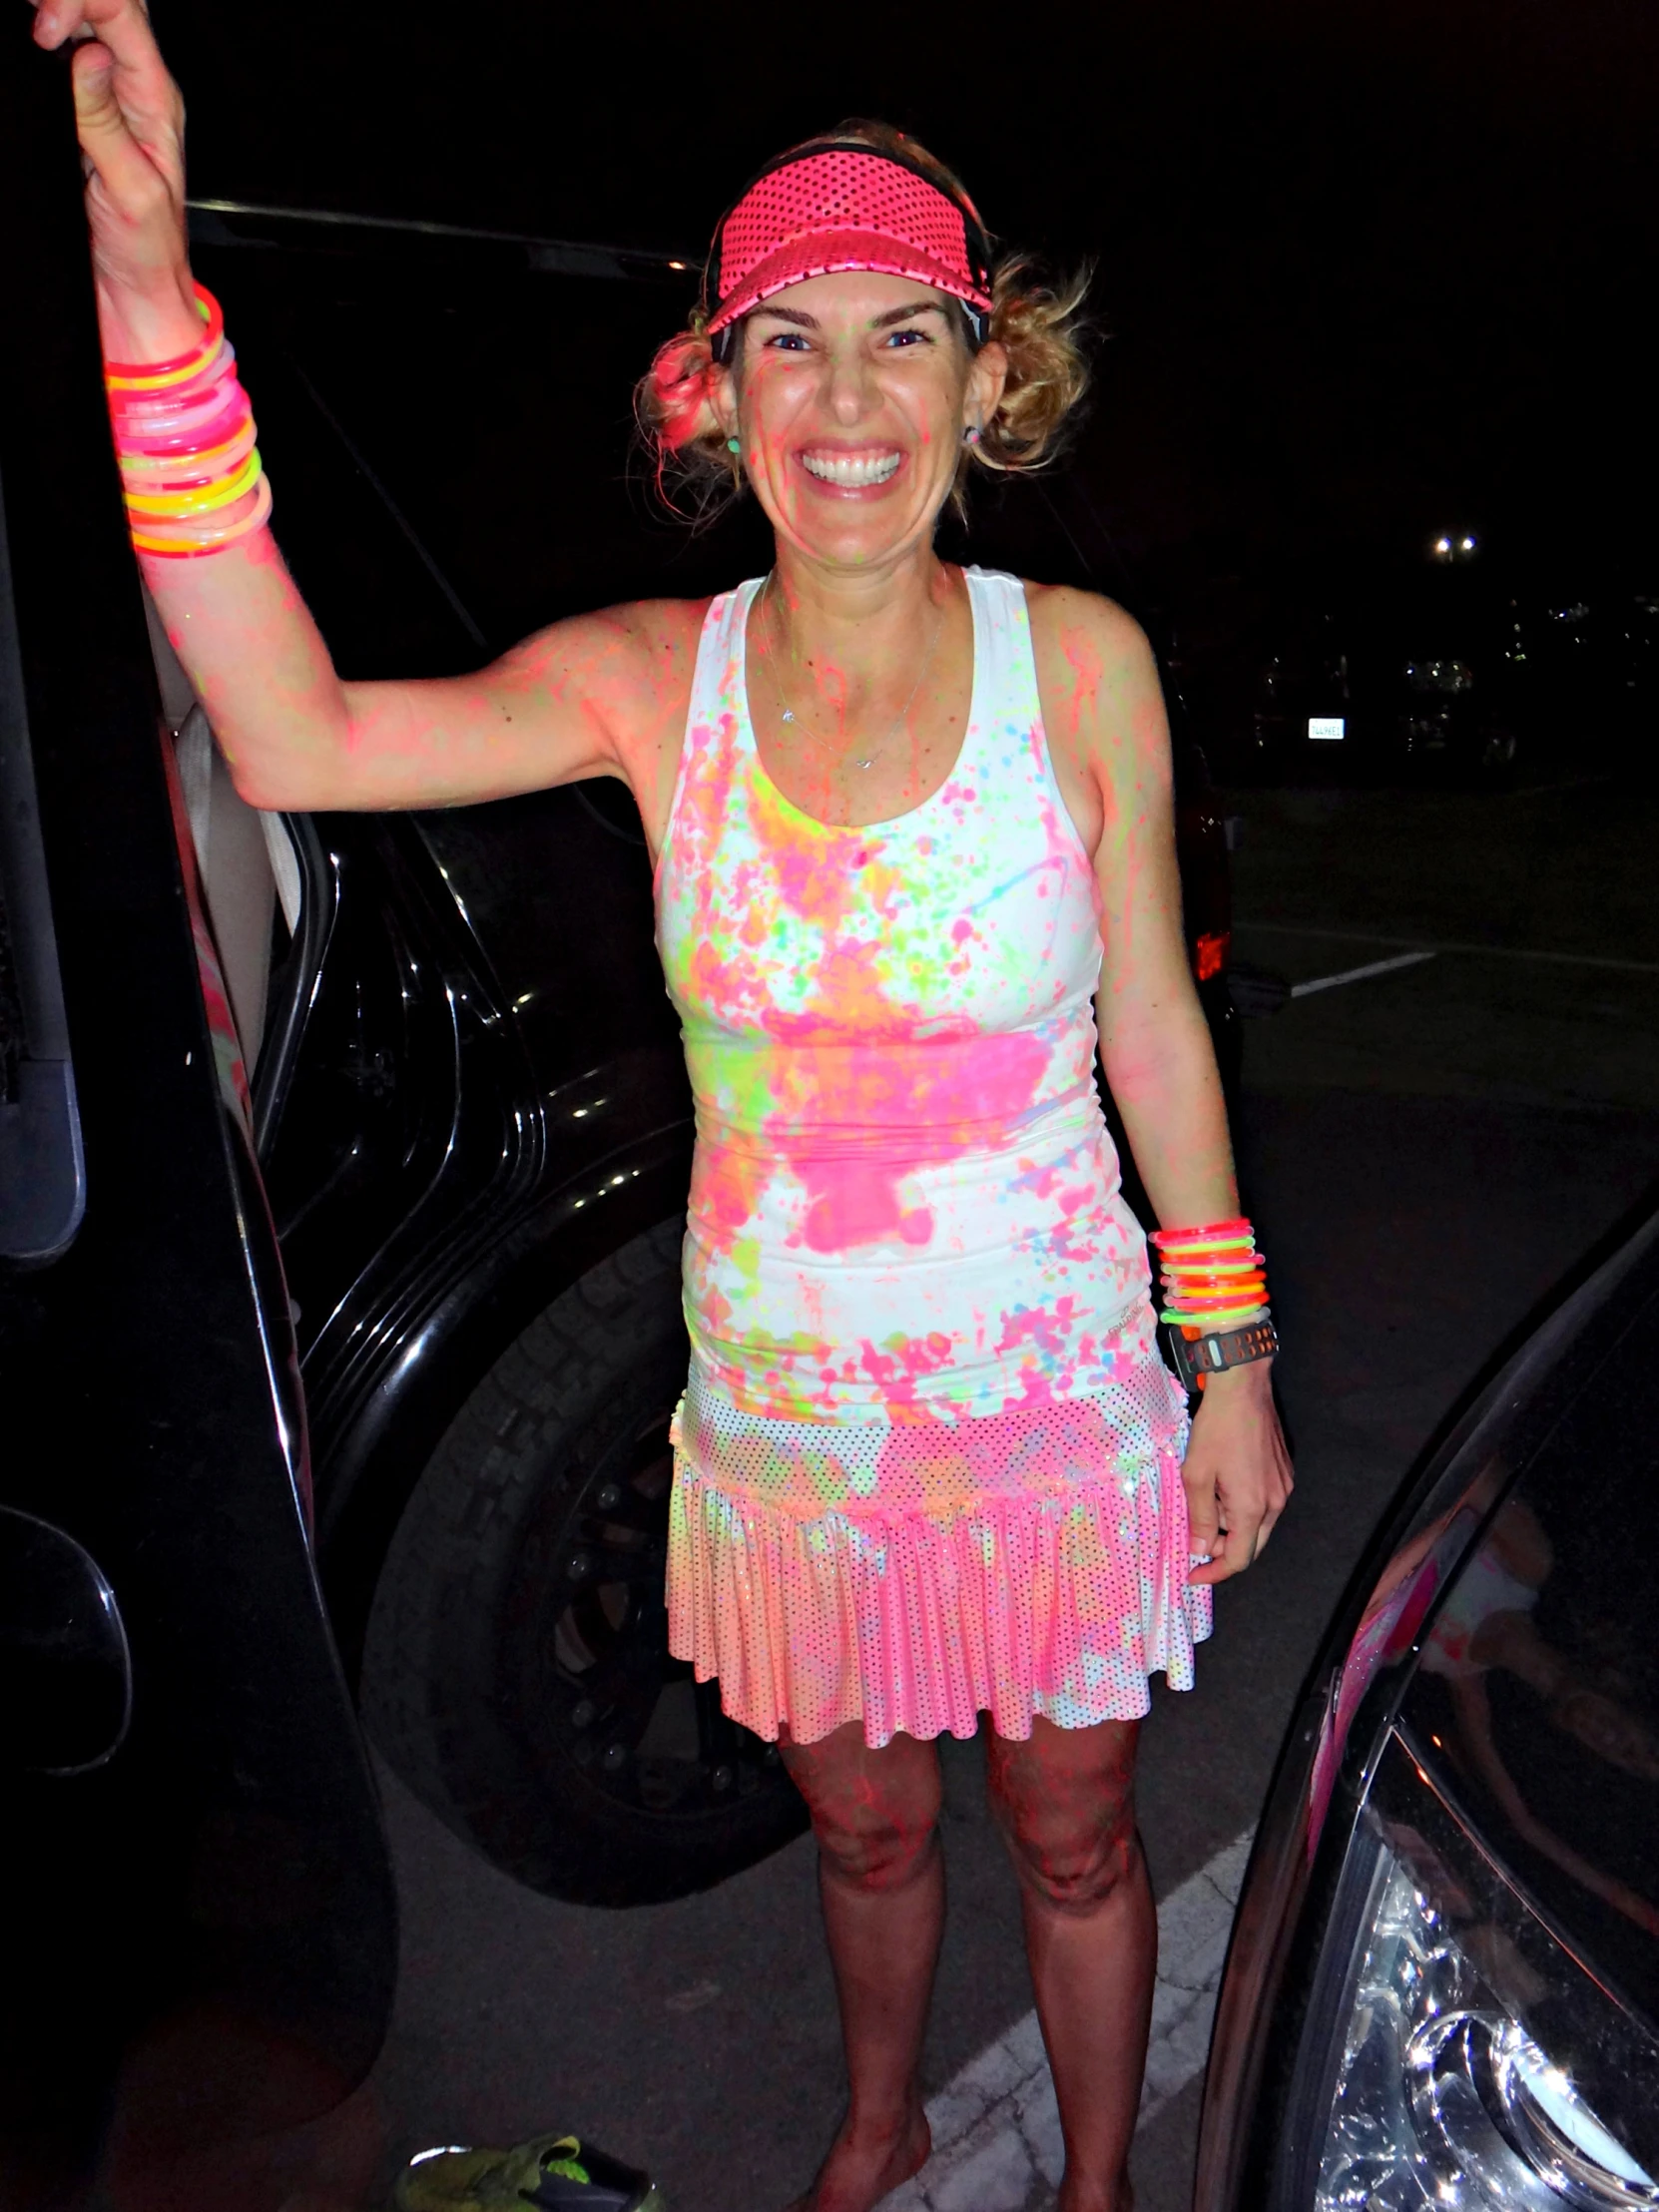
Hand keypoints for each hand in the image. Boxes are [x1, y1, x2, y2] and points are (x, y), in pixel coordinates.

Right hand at [31, 0, 198, 360]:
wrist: (135, 294)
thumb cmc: (146, 252)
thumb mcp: (131, 189)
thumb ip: (107, 122)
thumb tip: (89, 56)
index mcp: (156, 98)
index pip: (123, 13)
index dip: (79, 2)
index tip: (44, 33)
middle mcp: (135, 89)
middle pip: (107, 5)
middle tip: (33, 23)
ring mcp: (108, 98)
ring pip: (85, 23)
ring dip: (54, 12)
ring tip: (27, 31)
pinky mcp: (82, 116)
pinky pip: (63, 62)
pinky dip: (41, 47)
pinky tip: (27, 49)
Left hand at [1181, 1361, 1293, 1585]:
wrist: (1244, 1388)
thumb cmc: (1216, 1429)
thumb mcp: (1196, 1474)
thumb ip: (1200, 1516)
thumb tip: (1200, 1550)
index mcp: (1253, 1508)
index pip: (1239, 1559)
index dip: (1214, 1572)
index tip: (1192, 1574)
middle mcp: (1276, 1503)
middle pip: (1252, 1545)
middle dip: (1223, 1549)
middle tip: (1196, 1539)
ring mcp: (1284, 1487)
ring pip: (1258, 1524)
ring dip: (1232, 1525)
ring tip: (1206, 1504)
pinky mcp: (1284, 1473)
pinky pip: (1264, 1504)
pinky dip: (1242, 1507)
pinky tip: (1223, 1487)